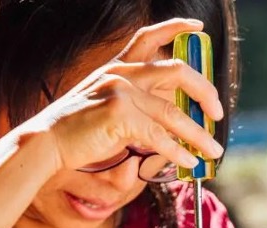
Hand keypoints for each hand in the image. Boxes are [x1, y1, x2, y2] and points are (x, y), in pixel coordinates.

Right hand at [26, 18, 223, 174]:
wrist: (48, 143)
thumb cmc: (80, 130)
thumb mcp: (109, 106)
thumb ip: (139, 104)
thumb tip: (175, 119)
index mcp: (118, 67)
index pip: (149, 37)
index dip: (176, 28)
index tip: (198, 28)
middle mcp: (121, 73)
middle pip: (176, 71)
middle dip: (205, 92)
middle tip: (218, 113)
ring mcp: (120, 92)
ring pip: (172, 113)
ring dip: (198, 135)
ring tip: (213, 151)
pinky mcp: (118, 115)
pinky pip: (158, 137)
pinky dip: (178, 152)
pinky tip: (189, 161)